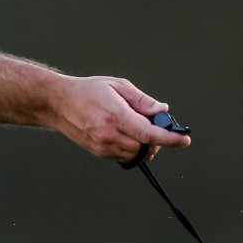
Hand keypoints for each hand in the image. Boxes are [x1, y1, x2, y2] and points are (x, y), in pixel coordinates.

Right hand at [49, 76, 190, 161]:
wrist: (58, 104)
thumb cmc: (88, 91)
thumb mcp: (117, 86)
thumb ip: (142, 100)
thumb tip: (162, 111)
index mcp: (115, 115)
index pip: (149, 132)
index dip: (170, 138)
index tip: (184, 139)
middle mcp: (109, 134)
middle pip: (145, 147)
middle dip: (156, 139)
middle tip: (155, 126)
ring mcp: (103, 146)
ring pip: (136, 155)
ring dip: (144, 145)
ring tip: (137, 129)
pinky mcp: (99, 153)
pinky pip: (124, 156)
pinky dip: (131, 148)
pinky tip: (125, 134)